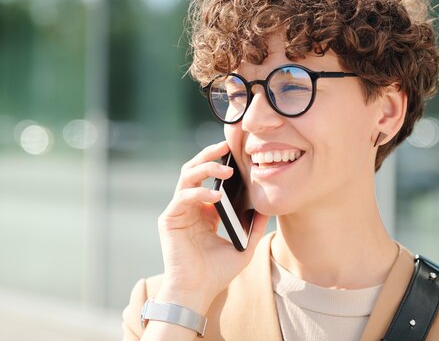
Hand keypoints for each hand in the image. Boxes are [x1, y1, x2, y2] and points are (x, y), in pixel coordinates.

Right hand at [156, 141, 268, 313]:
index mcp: (205, 212)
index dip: (221, 163)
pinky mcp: (169, 219)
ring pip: (187, 177)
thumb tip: (269, 209)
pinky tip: (215, 197)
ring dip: (205, 168)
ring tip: (225, 169)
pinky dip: (198, 194)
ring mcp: (178, 211)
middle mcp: (190, 207)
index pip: (210, 179)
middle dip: (209, 155)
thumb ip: (254, 228)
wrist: (197, 292)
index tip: (237, 153)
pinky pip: (182, 198)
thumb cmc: (217, 273)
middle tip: (226, 145)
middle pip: (195, 170)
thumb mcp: (243, 247)